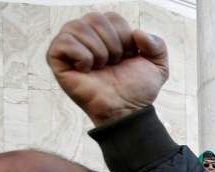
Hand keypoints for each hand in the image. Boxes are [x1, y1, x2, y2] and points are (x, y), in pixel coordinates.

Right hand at [48, 12, 168, 125]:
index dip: (125, 39)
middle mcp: (86, 35)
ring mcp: (70, 46)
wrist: (126, 110)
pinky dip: (81, 56)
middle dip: (113, 45)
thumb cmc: (136, 89)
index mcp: (106, 32)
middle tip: (113, 65)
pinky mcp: (56, 59)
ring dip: (98, 52)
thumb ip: (157, 44)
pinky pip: (63, 41)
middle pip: (96, 18)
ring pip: (79, 26)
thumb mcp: (158, 66)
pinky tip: (86, 70)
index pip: (113, 17)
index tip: (127, 59)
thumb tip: (137, 32)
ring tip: (101, 68)